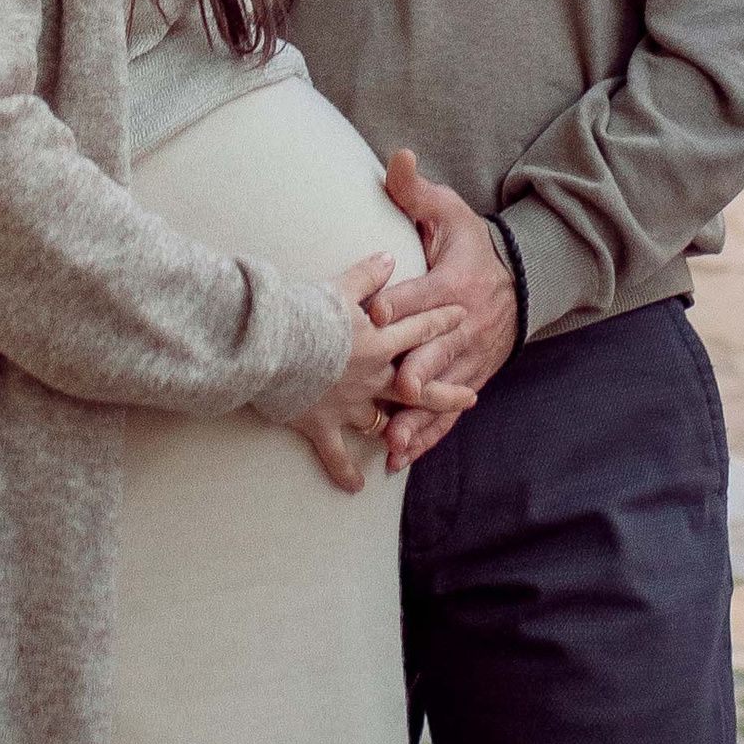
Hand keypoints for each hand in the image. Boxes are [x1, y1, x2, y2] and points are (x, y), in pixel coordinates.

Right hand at [289, 251, 475, 494]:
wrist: (273, 346)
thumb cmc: (305, 313)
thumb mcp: (340, 287)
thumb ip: (368, 275)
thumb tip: (390, 257)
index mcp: (379, 342)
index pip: (419, 330)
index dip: (441, 322)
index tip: (463, 316)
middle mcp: (371, 378)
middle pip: (417, 388)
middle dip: (445, 392)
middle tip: (471, 397)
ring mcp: (349, 406)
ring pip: (383, 422)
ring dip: (397, 432)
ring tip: (409, 443)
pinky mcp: (323, 426)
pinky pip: (338, 456)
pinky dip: (346, 472)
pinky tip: (356, 486)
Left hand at [370, 152, 519, 471]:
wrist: (520, 280)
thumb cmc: (469, 244)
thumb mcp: (448, 211)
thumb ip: (416, 191)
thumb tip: (397, 158)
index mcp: (452, 284)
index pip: (421, 296)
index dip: (396, 305)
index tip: (373, 314)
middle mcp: (462, 325)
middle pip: (435, 350)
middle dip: (415, 370)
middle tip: (396, 388)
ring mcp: (467, 357)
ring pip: (442, 390)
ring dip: (419, 416)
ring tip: (395, 441)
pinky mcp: (470, 379)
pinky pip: (449, 412)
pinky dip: (429, 435)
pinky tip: (403, 457)